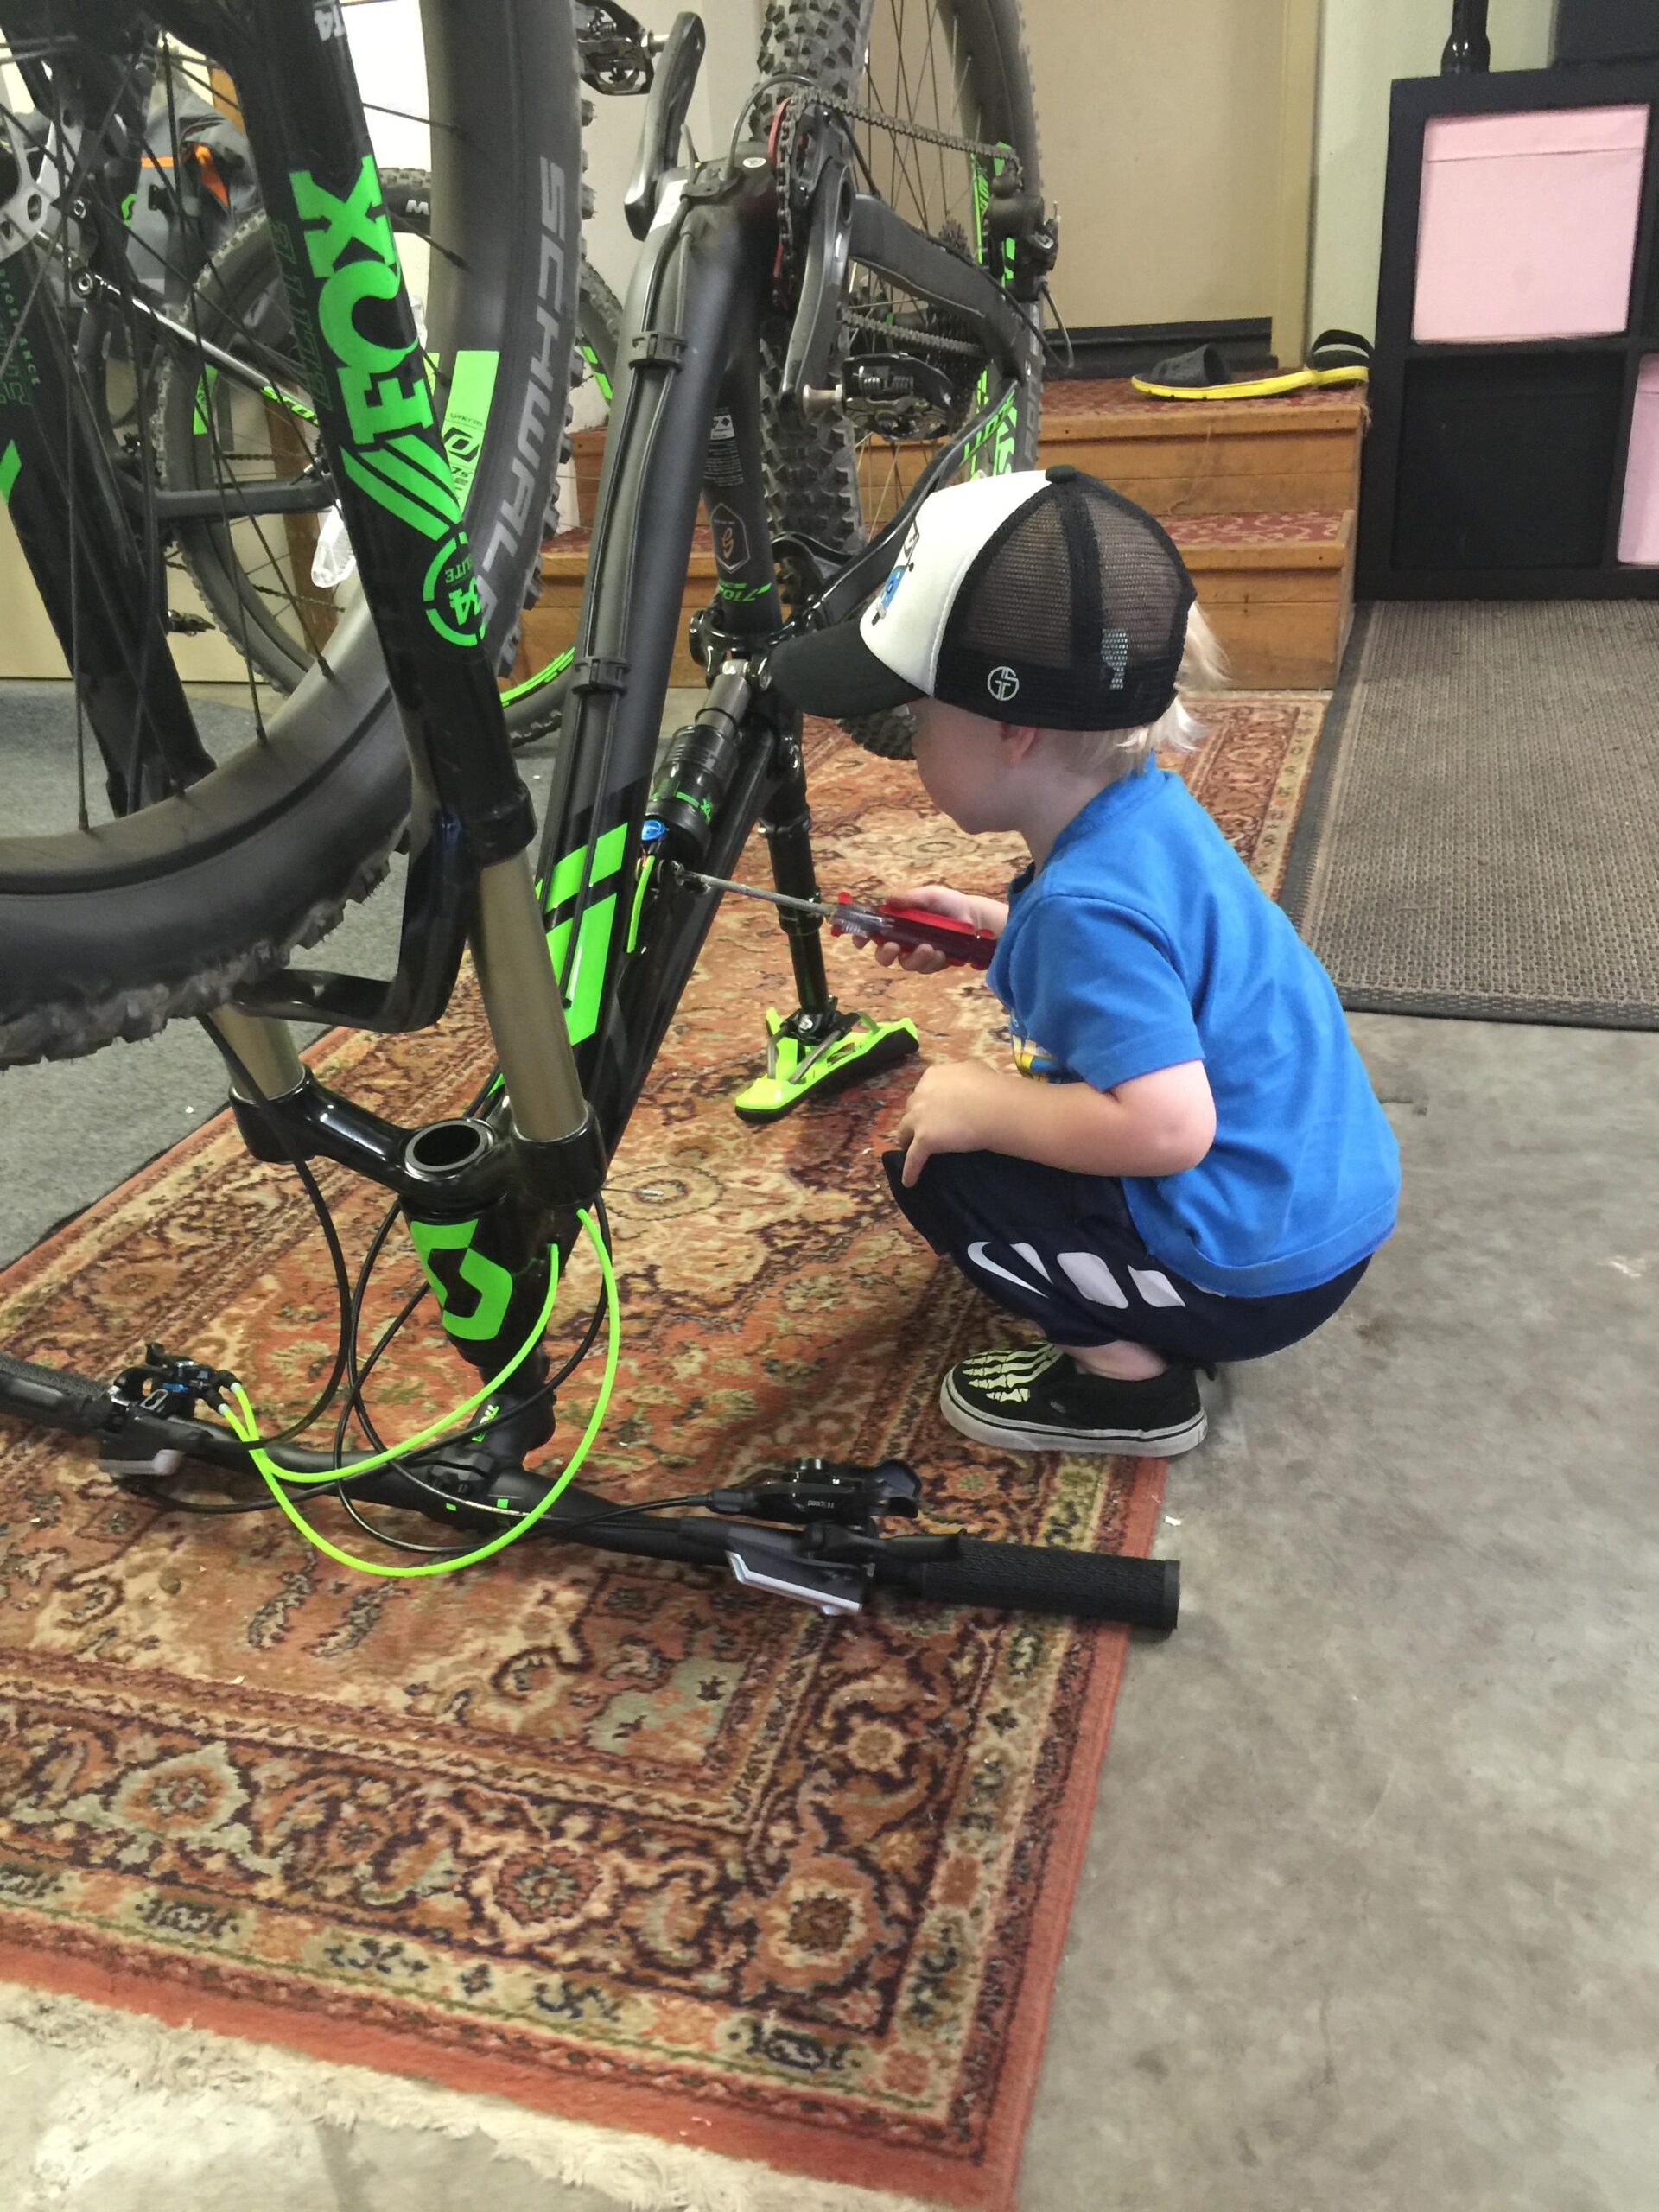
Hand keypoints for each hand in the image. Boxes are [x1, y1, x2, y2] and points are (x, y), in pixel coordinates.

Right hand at [864, 883, 1008, 973]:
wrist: (975, 918)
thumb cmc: (949, 904)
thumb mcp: (929, 895)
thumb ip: (910, 898)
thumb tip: (888, 899)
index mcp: (896, 922)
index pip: (872, 932)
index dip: (861, 937)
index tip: (859, 941)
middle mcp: (902, 940)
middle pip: (883, 955)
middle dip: (884, 954)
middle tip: (894, 947)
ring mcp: (916, 954)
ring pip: (905, 964)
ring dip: (914, 958)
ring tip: (929, 947)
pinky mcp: (932, 964)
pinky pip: (926, 968)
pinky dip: (933, 961)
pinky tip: (942, 952)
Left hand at [893, 1060, 1011, 1184]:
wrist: (994, 1107)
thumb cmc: (991, 1088)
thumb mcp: (976, 1069)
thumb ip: (963, 1073)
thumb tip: (968, 1075)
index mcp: (932, 1076)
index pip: (923, 1092)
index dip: (927, 1103)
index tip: (933, 1112)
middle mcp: (920, 1095)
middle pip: (911, 1110)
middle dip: (915, 1120)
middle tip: (924, 1130)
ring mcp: (919, 1118)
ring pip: (904, 1132)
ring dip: (907, 1141)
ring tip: (911, 1151)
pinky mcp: (923, 1140)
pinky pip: (912, 1159)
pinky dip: (910, 1170)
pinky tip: (910, 1182)